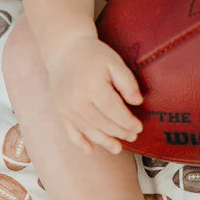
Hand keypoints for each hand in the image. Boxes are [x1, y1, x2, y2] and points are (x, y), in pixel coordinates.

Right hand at [47, 35, 142, 154]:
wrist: (65, 49)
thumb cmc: (93, 55)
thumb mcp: (115, 62)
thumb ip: (127, 82)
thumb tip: (137, 102)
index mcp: (93, 87)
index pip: (114, 111)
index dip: (128, 122)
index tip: (139, 127)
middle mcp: (77, 100)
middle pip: (102, 123)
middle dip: (120, 132)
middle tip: (133, 136)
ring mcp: (66, 107)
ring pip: (88, 130)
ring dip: (104, 141)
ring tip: (117, 148)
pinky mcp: (59, 111)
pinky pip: (70, 131)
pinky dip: (80, 142)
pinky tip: (90, 150)